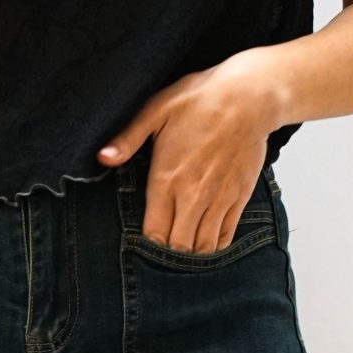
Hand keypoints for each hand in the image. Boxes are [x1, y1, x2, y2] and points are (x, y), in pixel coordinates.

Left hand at [96, 55, 281, 251]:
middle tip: (161, 251)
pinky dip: (215, 246)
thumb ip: (128, 138)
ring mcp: (219, 199)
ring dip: (191, 255)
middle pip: (178, 246)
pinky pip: (226, 235)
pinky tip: (205, 244)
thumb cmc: (201, 99)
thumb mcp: (156, 110)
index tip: (143, 243)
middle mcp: (193, 196)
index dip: (147, 245)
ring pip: (203, 247)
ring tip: (182, 252)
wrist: (250, 96)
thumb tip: (103, 158)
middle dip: (168, 255)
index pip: (154, 232)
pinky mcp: (239, 196)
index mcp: (167, 179)